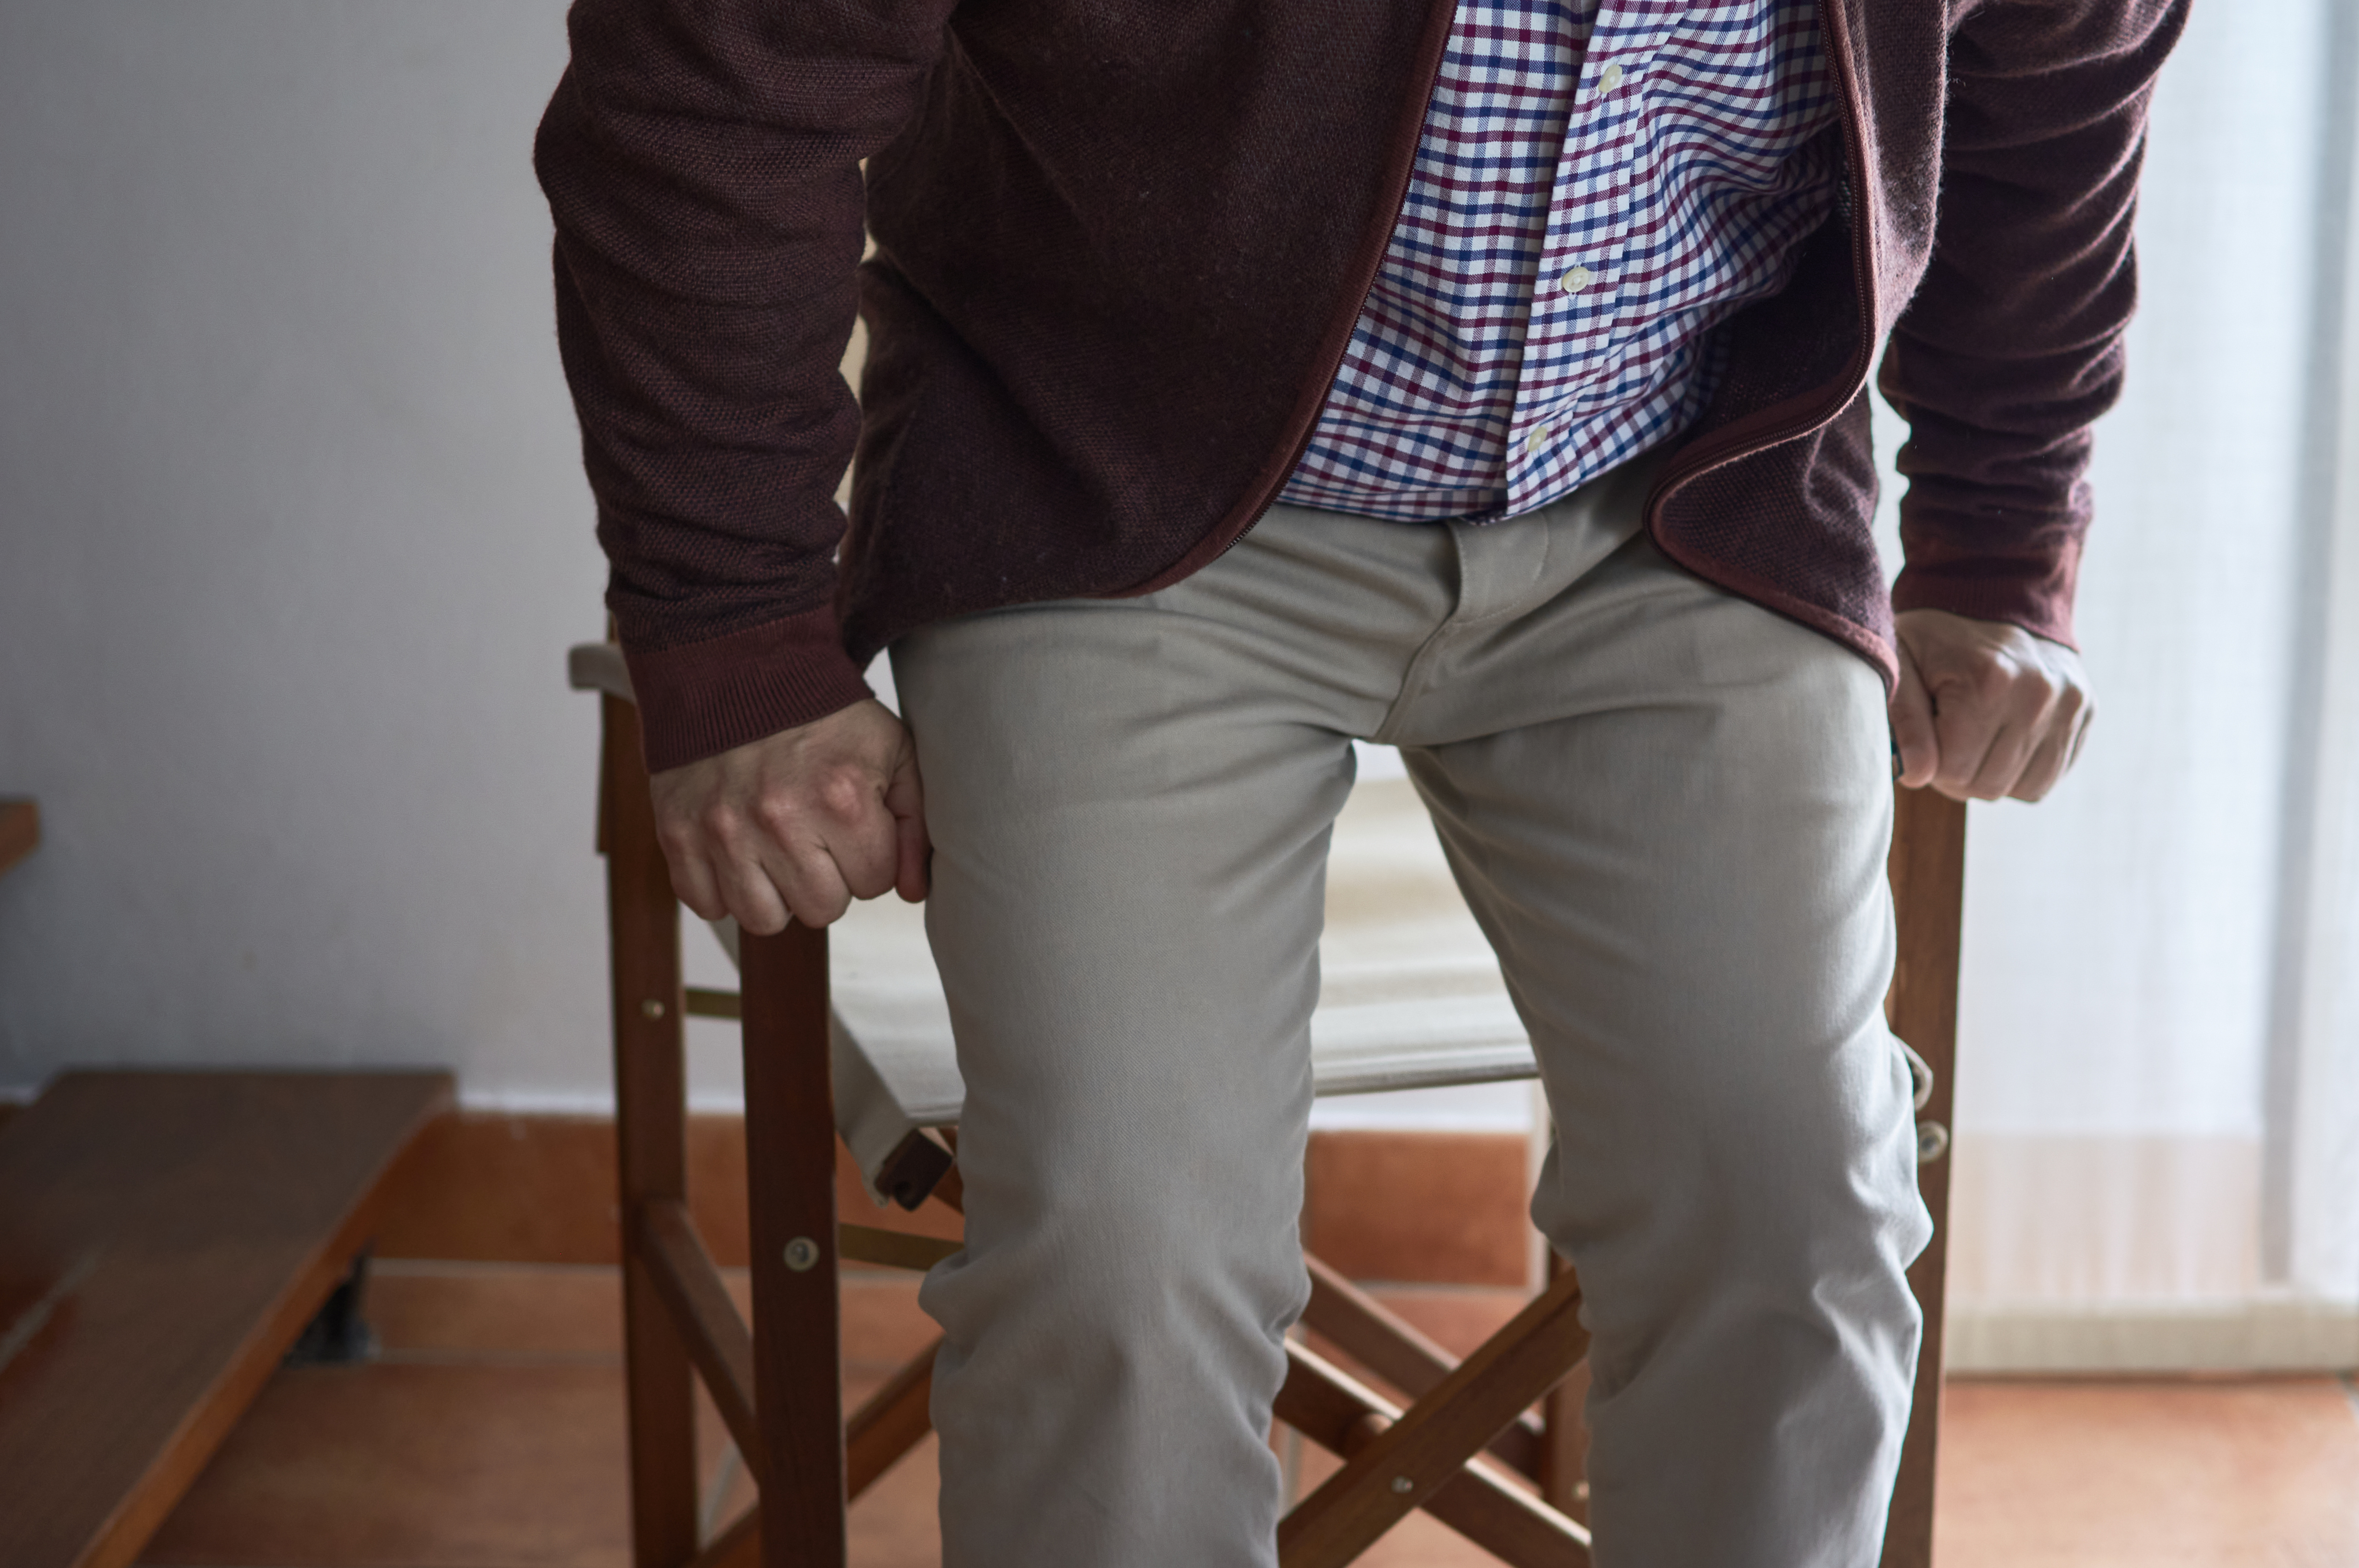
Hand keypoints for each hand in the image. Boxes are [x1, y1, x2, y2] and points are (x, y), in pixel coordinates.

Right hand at [649, 699, 928, 932]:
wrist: (737, 671)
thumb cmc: (821, 714)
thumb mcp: (891, 752)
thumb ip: (914, 825)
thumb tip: (913, 893)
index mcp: (842, 797)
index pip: (875, 884)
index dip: (868, 856)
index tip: (851, 825)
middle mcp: (780, 819)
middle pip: (821, 909)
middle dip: (826, 878)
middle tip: (813, 833)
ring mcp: (724, 830)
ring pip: (764, 919)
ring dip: (775, 891)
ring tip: (775, 843)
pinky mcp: (678, 834)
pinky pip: (707, 905)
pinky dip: (723, 886)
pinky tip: (737, 846)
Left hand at [1890, 609, 2092, 802]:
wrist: (1998, 596)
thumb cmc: (1938, 638)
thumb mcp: (1902, 666)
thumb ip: (1903, 721)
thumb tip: (1914, 775)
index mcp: (1989, 681)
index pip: (1954, 771)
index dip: (1930, 764)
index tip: (1927, 734)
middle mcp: (2038, 695)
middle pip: (1988, 785)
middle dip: (1959, 772)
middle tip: (1947, 738)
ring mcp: (2069, 704)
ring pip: (2023, 789)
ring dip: (1991, 775)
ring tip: (1976, 737)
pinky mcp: (2086, 711)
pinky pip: (2049, 777)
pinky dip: (2021, 772)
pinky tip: (2003, 738)